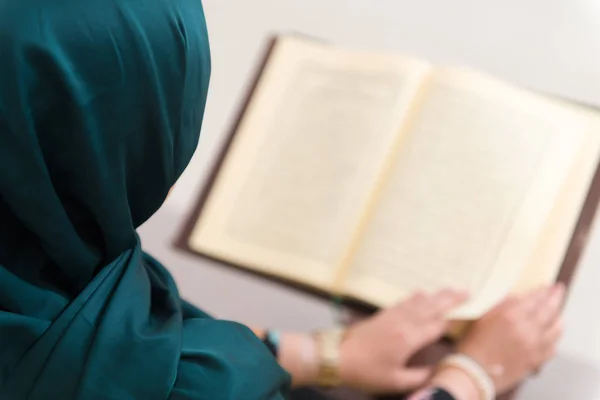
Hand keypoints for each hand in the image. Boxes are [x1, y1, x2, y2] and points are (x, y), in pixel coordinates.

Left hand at [339, 289, 467, 392]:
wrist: (338, 355)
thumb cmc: (367, 371)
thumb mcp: (396, 381)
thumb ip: (420, 376)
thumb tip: (438, 371)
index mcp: (410, 338)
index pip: (438, 326)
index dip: (454, 321)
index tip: (471, 315)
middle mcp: (404, 322)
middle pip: (432, 306)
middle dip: (451, 298)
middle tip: (468, 291)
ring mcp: (393, 315)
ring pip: (420, 301)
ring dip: (437, 295)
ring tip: (451, 289)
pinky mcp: (384, 314)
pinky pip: (405, 301)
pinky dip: (417, 297)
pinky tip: (421, 293)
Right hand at [458, 284, 564, 393]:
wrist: (475, 372)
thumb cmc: (474, 344)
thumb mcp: (483, 317)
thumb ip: (502, 305)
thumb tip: (518, 297)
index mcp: (512, 316)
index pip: (534, 298)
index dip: (542, 290)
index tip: (547, 285)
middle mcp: (527, 329)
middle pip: (548, 310)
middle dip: (555, 298)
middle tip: (558, 290)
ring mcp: (534, 346)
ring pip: (555, 328)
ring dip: (558, 317)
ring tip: (558, 311)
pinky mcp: (537, 360)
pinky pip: (553, 346)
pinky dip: (554, 337)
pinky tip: (553, 334)